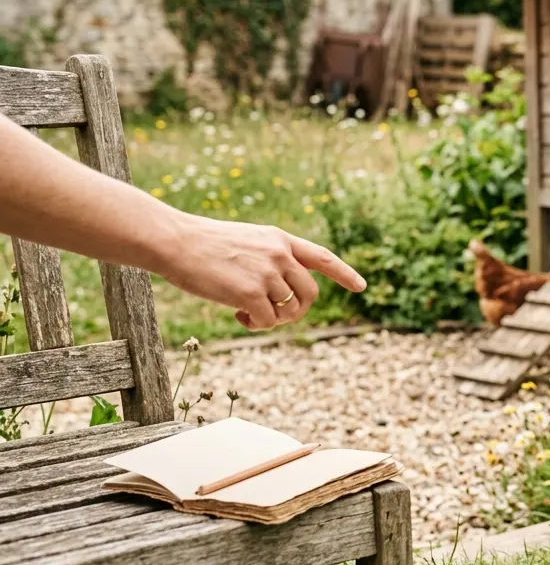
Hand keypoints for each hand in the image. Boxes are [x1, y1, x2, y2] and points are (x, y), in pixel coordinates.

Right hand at [153, 214, 366, 330]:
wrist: (174, 241)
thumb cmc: (203, 244)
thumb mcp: (246, 241)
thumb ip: (270, 259)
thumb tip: (284, 292)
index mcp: (280, 239)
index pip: (322, 257)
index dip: (344, 273)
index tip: (361, 286)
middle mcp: (280, 254)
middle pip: (310, 294)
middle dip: (297, 310)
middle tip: (273, 315)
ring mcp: (267, 273)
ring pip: (289, 310)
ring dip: (272, 319)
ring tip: (248, 313)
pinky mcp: (250, 292)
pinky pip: (267, 321)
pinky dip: (256, 325)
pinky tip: (238, 317)